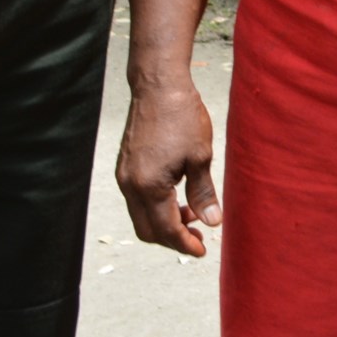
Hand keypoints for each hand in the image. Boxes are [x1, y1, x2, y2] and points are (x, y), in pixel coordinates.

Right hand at [115, 80, 221, 256]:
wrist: (158, 86)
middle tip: (199, 237)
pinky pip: (137, 199)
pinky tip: (177, 195)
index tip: (202, 250)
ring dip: (164, 221)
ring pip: (141, 215)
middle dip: (172, 238)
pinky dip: (156, 206)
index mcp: (149, 186)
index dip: (184, 244)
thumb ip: (203, 192)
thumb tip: (212, 221)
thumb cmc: (182, 116)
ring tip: (193, 213)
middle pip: (148, 230)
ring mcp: (124, 176)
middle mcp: (130, 185)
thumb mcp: (200, 156)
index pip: (166, 229)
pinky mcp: (125, 166)